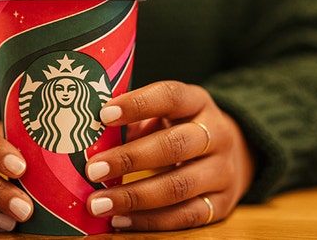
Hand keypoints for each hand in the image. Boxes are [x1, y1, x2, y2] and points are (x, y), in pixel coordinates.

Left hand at [83, 81, 253, 229]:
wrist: (229, 157)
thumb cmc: (179, 130)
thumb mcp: (162, 116)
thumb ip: (132, 122)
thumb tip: (86, 138)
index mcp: (197, 102)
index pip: (170, 96)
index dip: (138, 104)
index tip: (103, 115)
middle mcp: (217, 134)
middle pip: (175, 145)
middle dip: (130, 159)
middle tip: (93, 169)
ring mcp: (223, 171)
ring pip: (179, 186)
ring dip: (134, 197)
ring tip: (98, 203)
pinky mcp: (221, 204)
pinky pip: (185, 216)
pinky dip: (149, 220)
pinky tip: (120, 220)